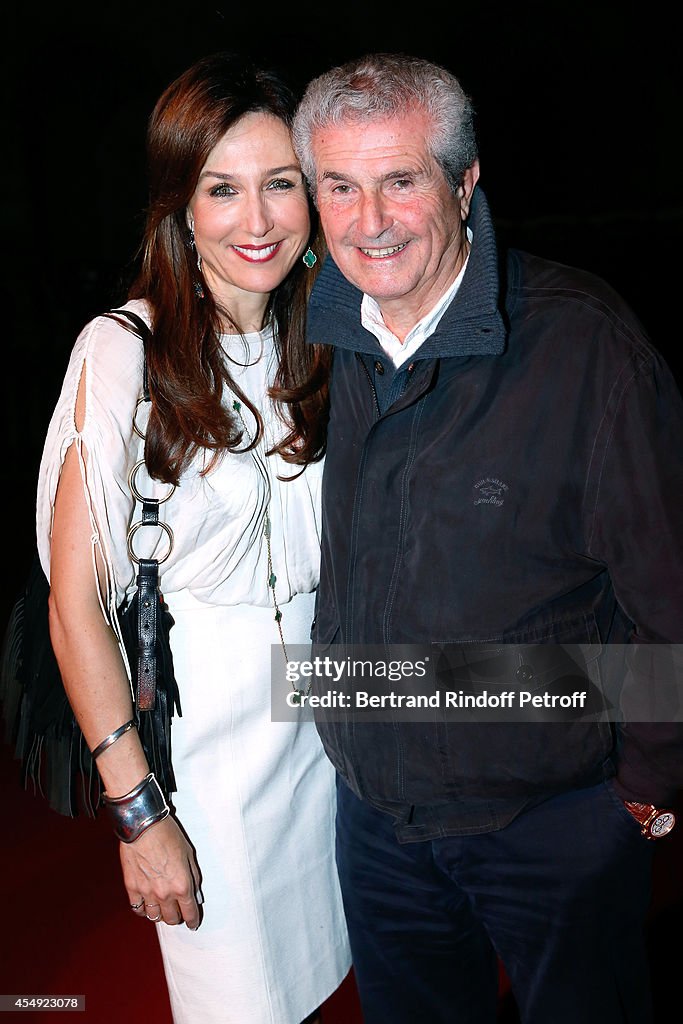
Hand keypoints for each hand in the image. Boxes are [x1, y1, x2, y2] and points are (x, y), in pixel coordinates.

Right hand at [121, 814, 201, 928]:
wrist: (143, 827)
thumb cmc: (167, 835)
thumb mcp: (189, 854)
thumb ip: (193, 877)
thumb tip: (194, 892)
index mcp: (182, 885)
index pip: (189, 912)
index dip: (192, 920)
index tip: (193, 923)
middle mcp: (164, 893)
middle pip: (171, 918)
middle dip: (177, 918)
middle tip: (179, 914)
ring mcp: (147, 892)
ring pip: (154, 916)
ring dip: (160, 915)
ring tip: (163, 910)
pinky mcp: (131, 888)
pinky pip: (137, 909)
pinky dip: (143, 910)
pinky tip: (146, 906)